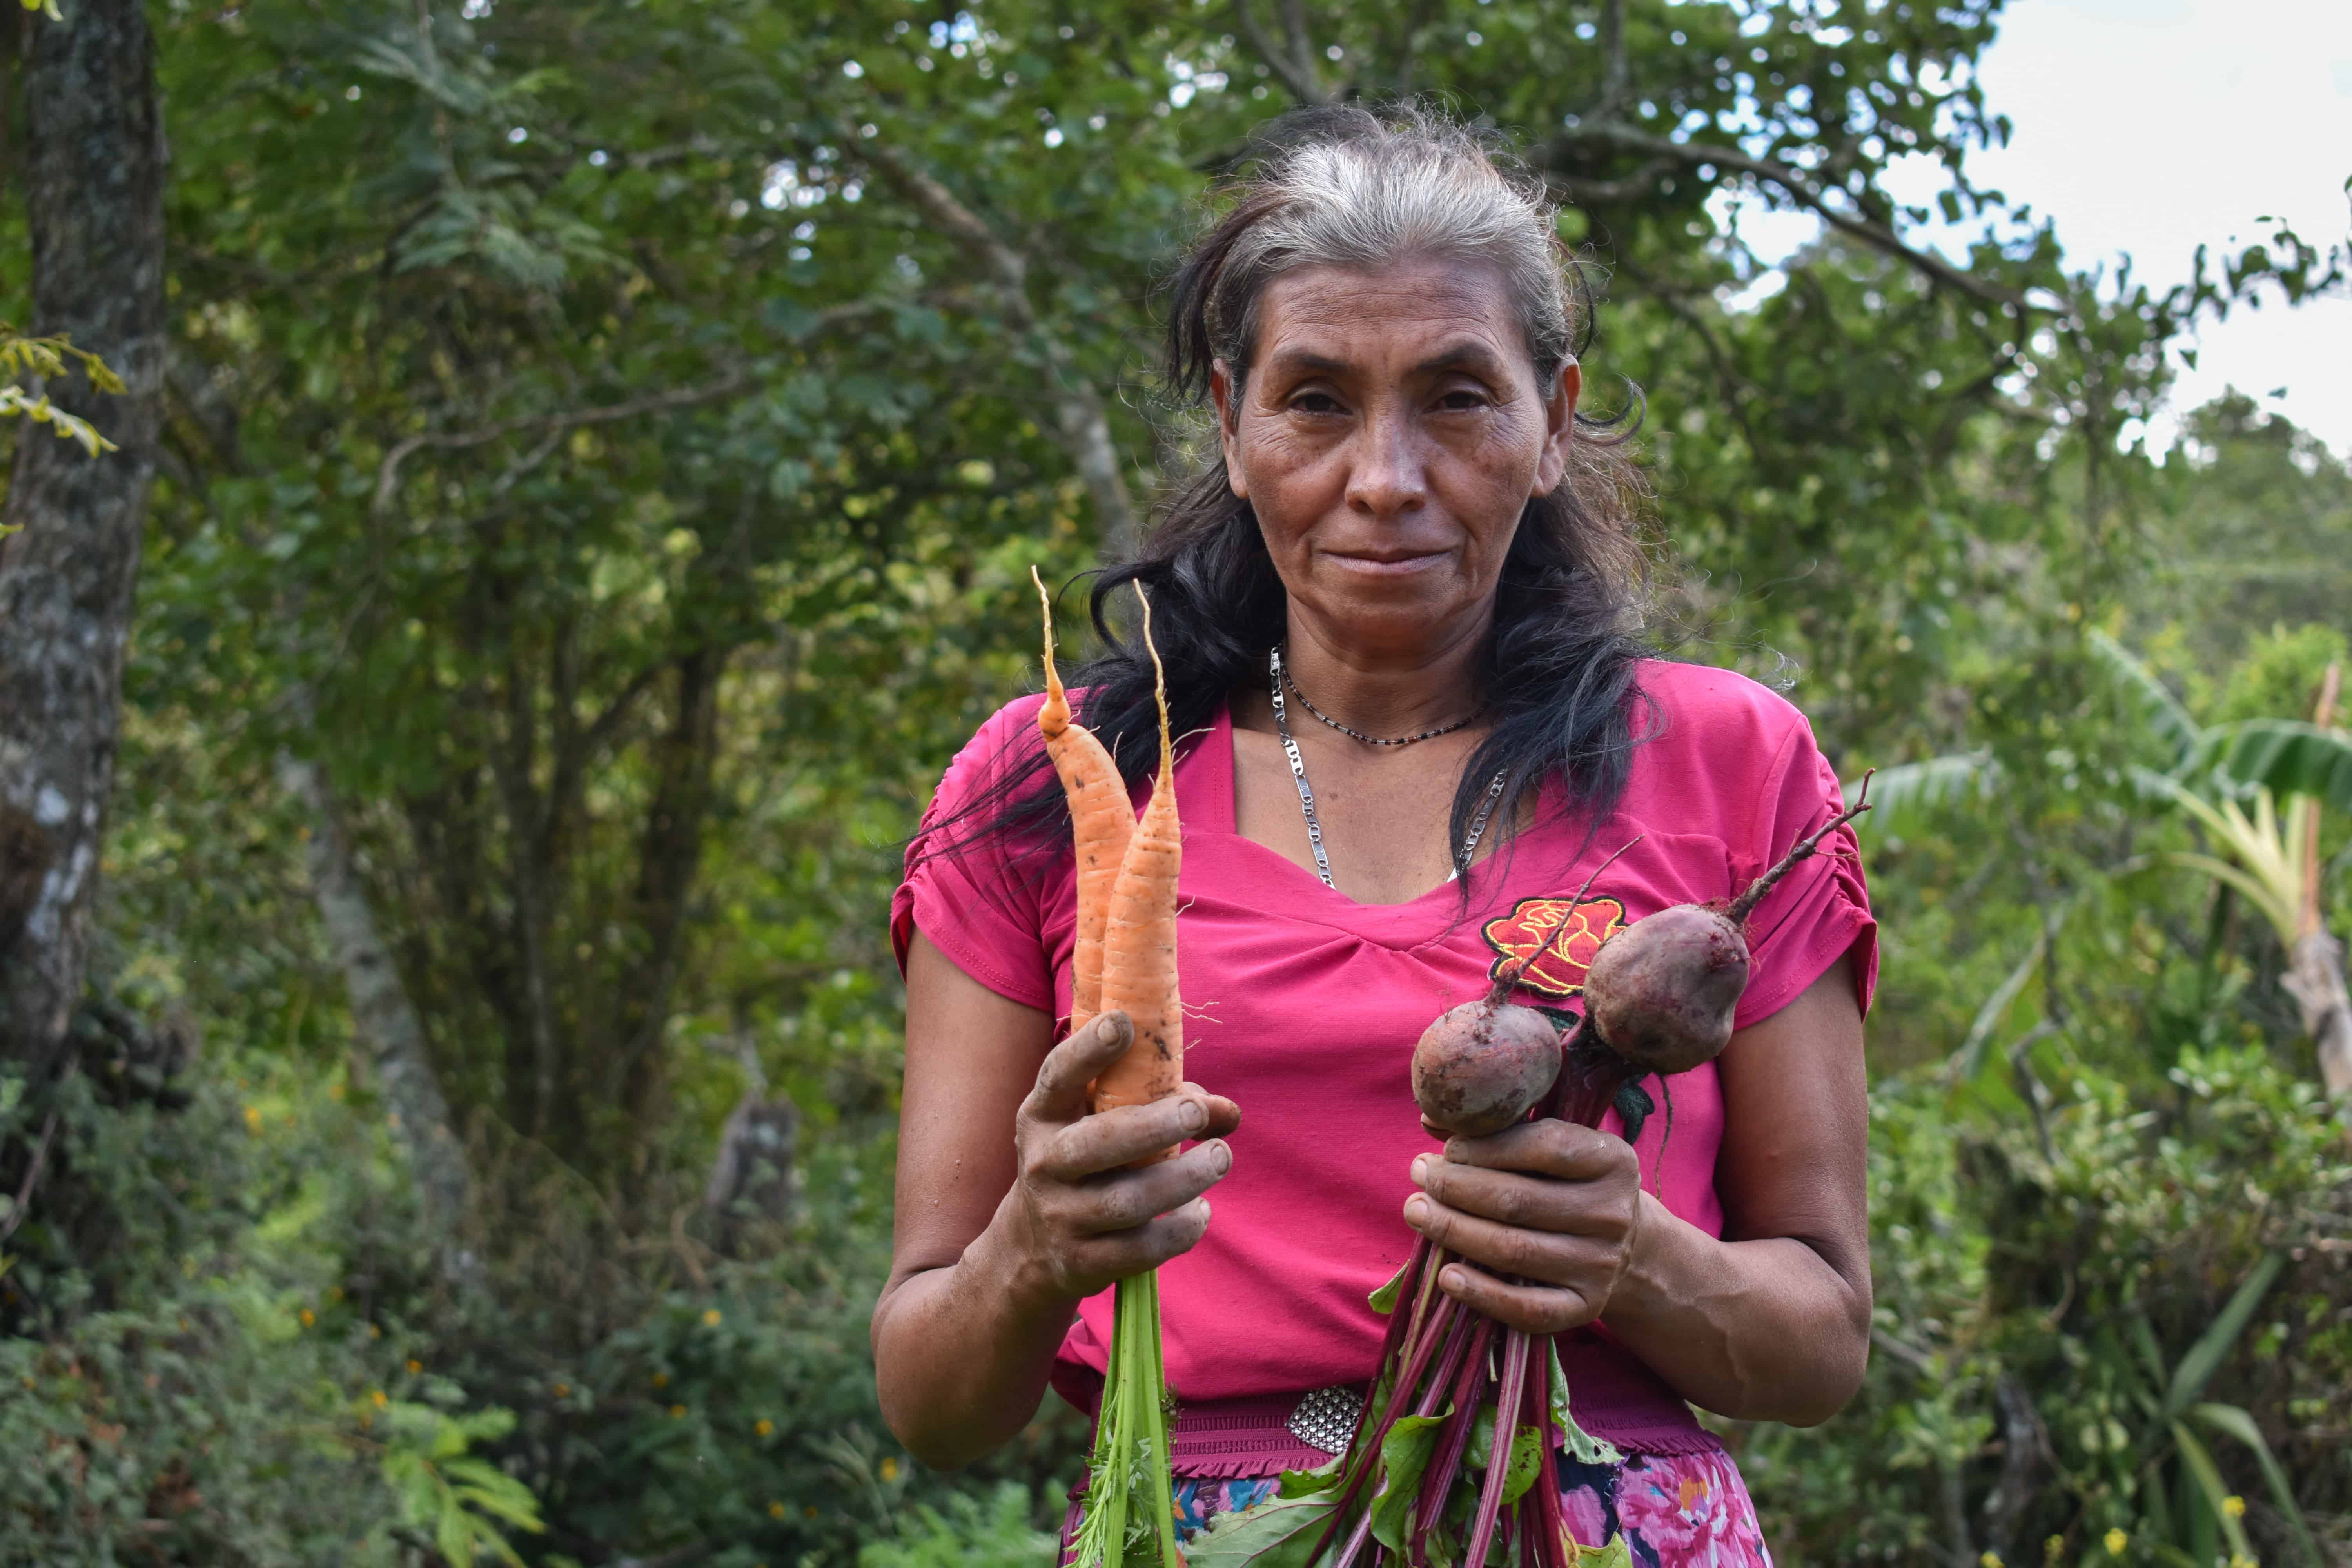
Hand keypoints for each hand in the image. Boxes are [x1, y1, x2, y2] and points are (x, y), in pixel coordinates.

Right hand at [1000, 1011, 1239, 1304]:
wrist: (1032, 1247)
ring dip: (1182, 1179)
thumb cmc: (1085, 1163)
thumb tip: (1228, 1112)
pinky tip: (1200, 1212)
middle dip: (1153, 1126)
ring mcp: (1060, 1217)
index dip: (1088, 1049)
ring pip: (1126, 1201)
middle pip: (1098, 1144)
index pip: (1059, 1076)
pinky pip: (1140, 1250)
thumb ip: (1160, 1104)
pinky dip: (1179, 1231)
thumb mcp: (1098, 1124)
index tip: (1124, 1024)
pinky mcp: (1083, 1263)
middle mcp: (1043, 1164)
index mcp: (1042, 1116)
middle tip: (1197, 1112)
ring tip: (1220, 1158)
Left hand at [1401, 1119, 1643, 1333]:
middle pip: (1518, 1201)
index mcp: (1612, 1161)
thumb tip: (1430, 1119)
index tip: (1446, 1148)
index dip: (1487, 1147)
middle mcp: (1613, 1214)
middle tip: (1419, 1174)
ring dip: (1455, 1231)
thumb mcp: (1553, 1148)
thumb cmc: (1569, 1184)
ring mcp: (1600, 1265)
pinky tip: (1447, 1276)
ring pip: (1515, 1250)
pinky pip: (1528, 1308)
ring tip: (1416, 1211)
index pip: (1546, 1146)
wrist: (1624, 1246)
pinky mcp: (1585, 1308)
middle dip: (1456, 1186)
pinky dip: (1483, 1294)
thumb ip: (1500, 1129)